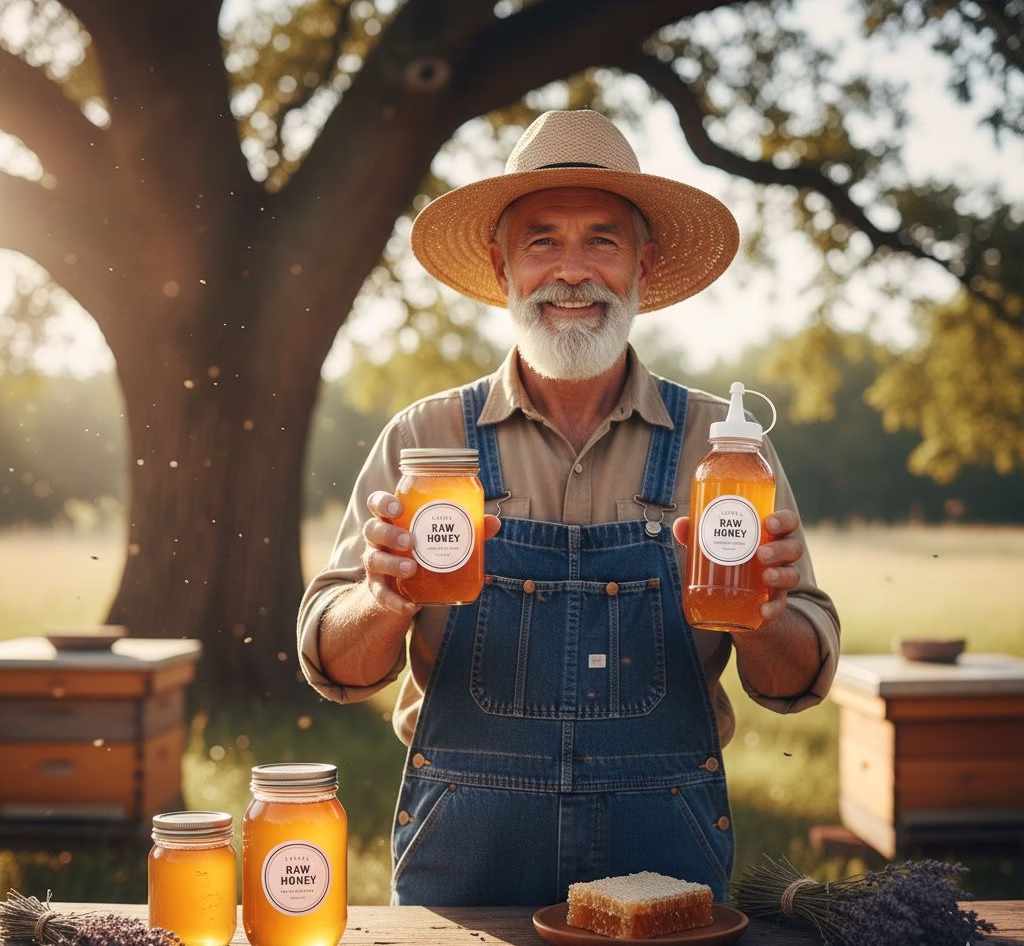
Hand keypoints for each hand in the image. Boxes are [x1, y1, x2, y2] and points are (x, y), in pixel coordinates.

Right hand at [362, 491, 500, 614]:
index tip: (399, 507)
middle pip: (372, 529)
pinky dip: (395, 601)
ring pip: (374, 560)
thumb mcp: (442, 538)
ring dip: (392, 563)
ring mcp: (376, 564)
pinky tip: (410, 606)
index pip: (378, 503)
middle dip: (389, 533)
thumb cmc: (423, 551)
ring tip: (412, 568)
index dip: (384, 503)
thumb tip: (494, 523)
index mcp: (393, 520)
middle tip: (410, 540)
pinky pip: (382, 595)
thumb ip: (467, 529)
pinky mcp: (379, 589)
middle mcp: (379, 539)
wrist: (403, 588)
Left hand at [671, 509, 804, 622]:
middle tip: (761, 553)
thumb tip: (680, 524)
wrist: (732, 605)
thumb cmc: (726, 563)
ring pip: (791, 575)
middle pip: (794, 547)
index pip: (787, 522)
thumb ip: (697, 535)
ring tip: (766, 576)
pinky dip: (773, 608)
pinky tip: (763, 610)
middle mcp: (779, 557)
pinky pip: (779, 606)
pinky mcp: (772, 604)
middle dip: (781, 548)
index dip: (783, 520)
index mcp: (768, 536)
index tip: (768, 522)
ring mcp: (778, 581)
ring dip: (780, 574)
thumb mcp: (711, 547)